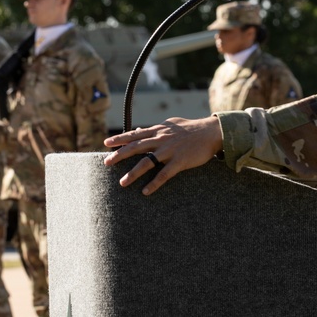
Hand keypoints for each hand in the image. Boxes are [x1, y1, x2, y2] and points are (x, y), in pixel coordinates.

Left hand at [103, 116, 223, 195]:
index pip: (134, 134)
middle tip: (106, 162)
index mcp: (158, 130)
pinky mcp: (180, 161)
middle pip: (135, 147)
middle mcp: (161, 139)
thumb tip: (140, 130)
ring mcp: (170, 150)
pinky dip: (154, 183)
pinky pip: (164, 174)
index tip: (106, 143)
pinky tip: (145, 191)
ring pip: (147, 162)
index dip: (119, 138)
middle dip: (119, 155)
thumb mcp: (171, 124)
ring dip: (133, 173)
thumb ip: (155, 129)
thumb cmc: (190, 129)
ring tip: (122, 183)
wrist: (211, 132)